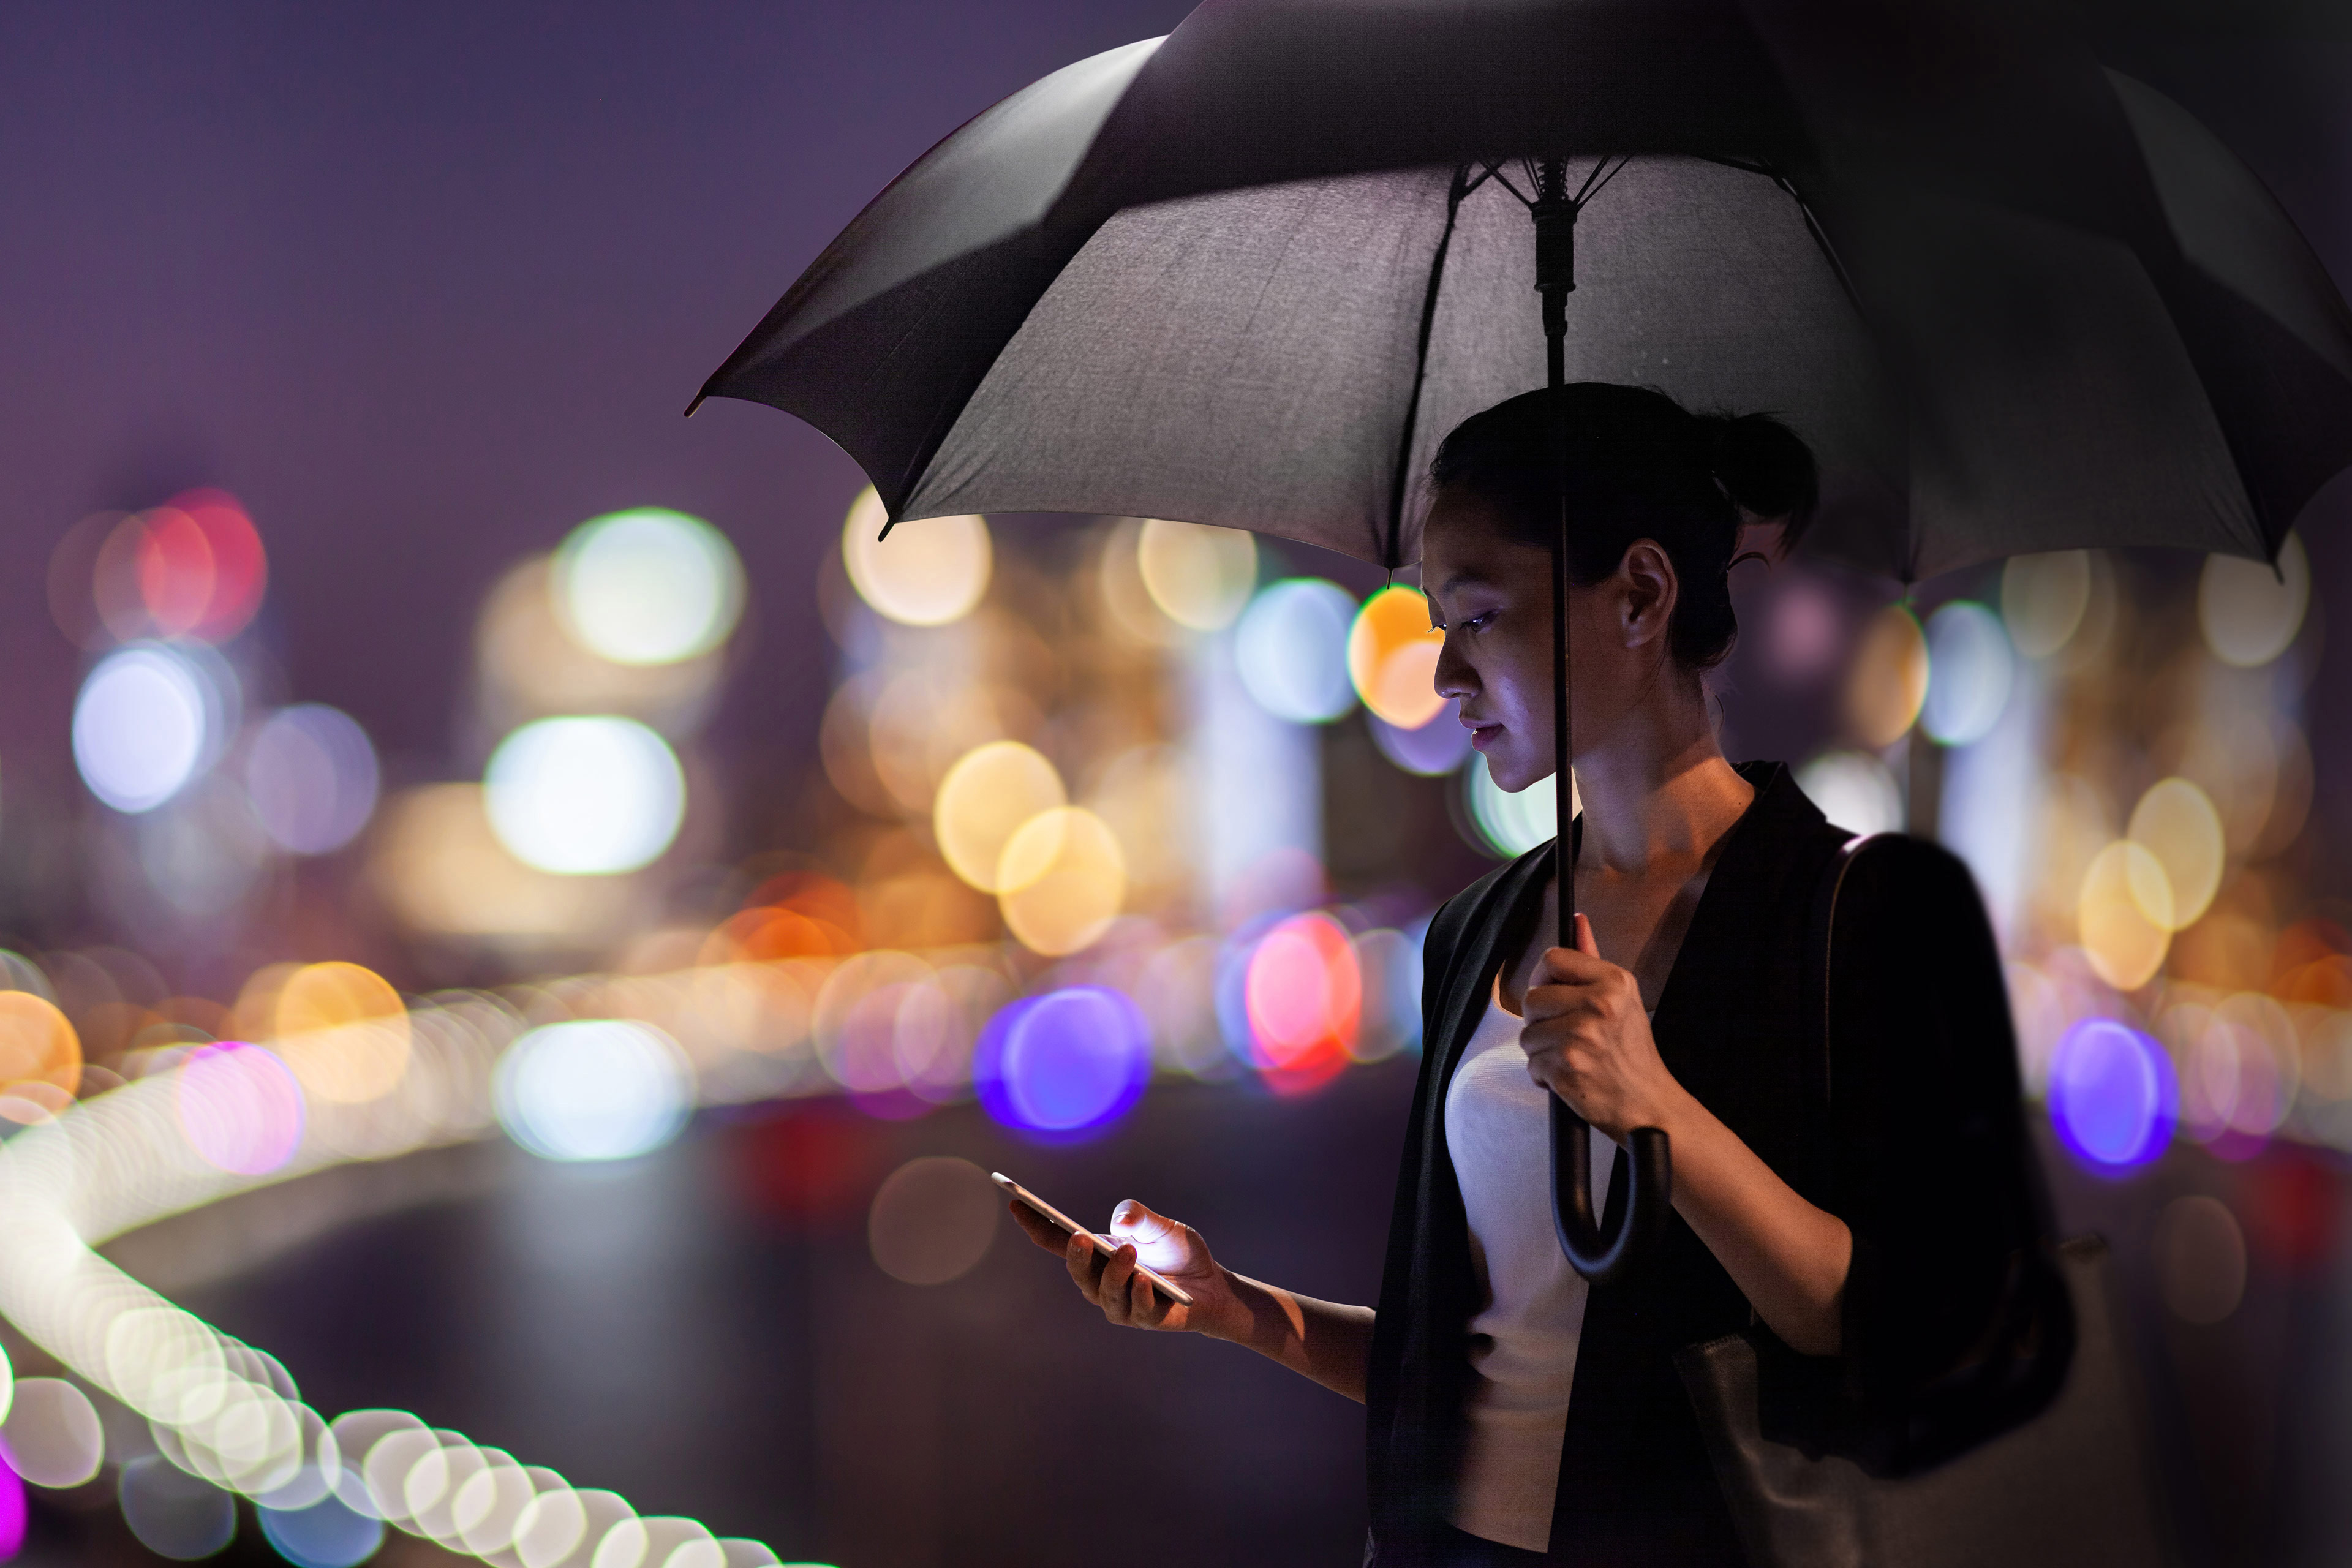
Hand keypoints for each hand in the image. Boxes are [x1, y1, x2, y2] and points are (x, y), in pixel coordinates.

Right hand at [1010, 1198, 1240, 1336]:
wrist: (1213, 1285)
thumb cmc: (1179, 1253)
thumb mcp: (1162, 1226)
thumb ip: (1141, 1217)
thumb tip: (1122, 1219)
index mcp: (1098, 1255)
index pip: (1059, 1242)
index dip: (1036, 1224)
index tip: (1017, 1202)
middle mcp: (1102, 1283)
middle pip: (1078, 1272)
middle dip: (1075, 1256)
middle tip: (1079, 1236)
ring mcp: (1122, 1305)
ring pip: (1106, 1293)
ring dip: (1114, 1272)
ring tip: (1127, 1252)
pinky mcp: (1147, 1319)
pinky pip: (1139, 1310)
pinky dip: (1141, 1294)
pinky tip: (1146, 1281)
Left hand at [1521, 912, 1688, 1141]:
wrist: (1648, 1104)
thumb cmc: (1632, 1052)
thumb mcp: (1623, 998)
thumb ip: (1592, 960)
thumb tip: (1576, 919)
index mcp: (1613, 982)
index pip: (1552, 958)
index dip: (1545, 978)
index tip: (1553, 995)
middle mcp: (1598, 1005)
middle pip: (1532, 998)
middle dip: (1540, 1020)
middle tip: (1565, 1035)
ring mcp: (1580, 1037)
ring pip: (1527, 1034)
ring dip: (1541, 1051)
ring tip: (1570, 1058)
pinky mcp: (1566, 1068)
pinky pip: (1531, 1064)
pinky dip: (1544, 1075)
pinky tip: (1569, 1077)